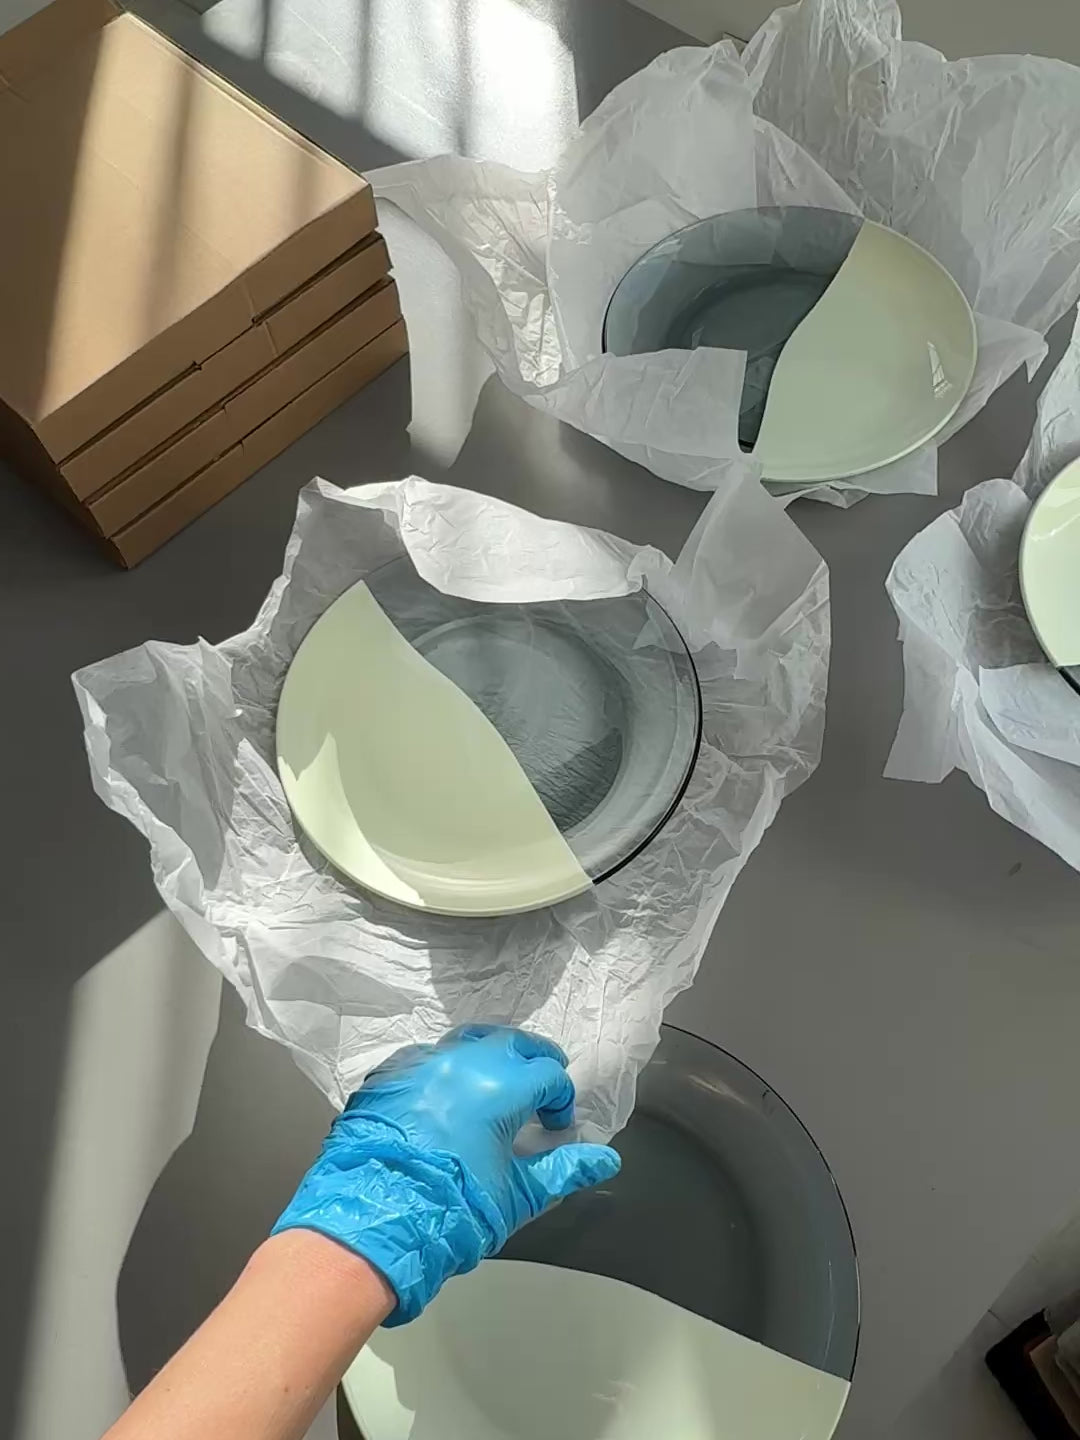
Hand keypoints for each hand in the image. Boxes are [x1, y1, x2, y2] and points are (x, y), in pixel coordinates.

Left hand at [272, 1025, 620, 1324]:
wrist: (369, 1229)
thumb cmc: (450, 1216)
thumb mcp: (517, 1197)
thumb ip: (563, 1171)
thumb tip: (604, 1161)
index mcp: (498, 1087)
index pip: (548, 1074)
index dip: (561, 1100)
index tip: (556, 1129)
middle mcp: (460, 1062)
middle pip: (511, 1043)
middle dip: (533, 1064)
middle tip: (539, 1095)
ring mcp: (419, 1064)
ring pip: (467, 1041)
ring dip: (489, 1057)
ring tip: (496, 1089)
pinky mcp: (387, 1076)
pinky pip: (427, 1059)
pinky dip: (447, 1071)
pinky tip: (448, 1101)